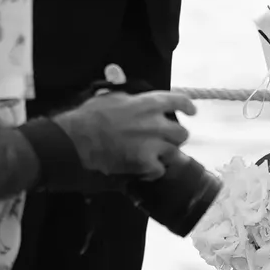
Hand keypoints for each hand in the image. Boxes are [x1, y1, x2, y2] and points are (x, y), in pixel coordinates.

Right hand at [56, 89, 195, 179]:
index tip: (191, 112)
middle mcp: (156, 123)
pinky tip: (144, 170)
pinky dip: (153, 171)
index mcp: (148, 103)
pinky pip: (159, 170)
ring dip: (165, 155)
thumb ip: (129, 99)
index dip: (187, 107)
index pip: (179, 101)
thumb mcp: (112, 98)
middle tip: (165, 140)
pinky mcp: (144, 163)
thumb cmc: (90, 116)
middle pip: (182, 132)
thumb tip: (132, 100)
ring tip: (155, 157)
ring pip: (174, 152)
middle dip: (175, 137)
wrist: (77, 140)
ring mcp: (152, 144)